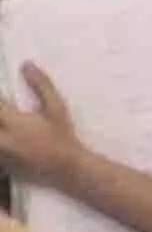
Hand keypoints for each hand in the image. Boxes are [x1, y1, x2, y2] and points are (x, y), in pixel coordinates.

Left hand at [0, 63, 81, 187]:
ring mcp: (0, 153)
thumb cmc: (62, 134)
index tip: (2, 97)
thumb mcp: (56, 107)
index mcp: (15, 122)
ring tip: (5, 121)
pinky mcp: (0, 163)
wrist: (65, 167)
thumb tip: (26, 64)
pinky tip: (6, 134)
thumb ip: (41, 85)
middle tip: (3, 110)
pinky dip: (1, 137)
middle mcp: (3, 138)